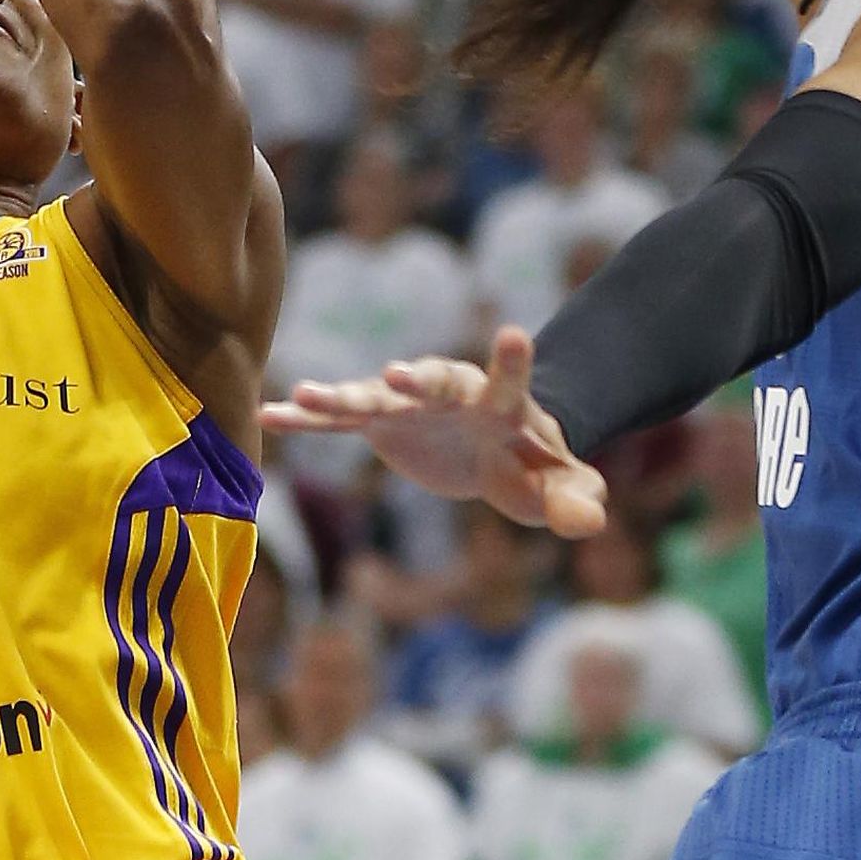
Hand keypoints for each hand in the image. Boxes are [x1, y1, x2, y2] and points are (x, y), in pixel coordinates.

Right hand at [263, 326, 607, 535]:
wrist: (491, 447)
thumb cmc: (530, 466)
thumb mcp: (559, 487)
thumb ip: (576, 501)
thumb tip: (591, 523)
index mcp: (503, 406)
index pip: (511, 384)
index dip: (513, 363)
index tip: (514, 336)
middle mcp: (452, 394)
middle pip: (435, 382)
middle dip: (416, 380)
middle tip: (393, 374)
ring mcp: (410, 404)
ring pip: (374, 397)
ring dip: (341, 396)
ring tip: (303, 394)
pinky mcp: (380, 423)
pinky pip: (340, 420)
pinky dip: (308, 419)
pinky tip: (269, 416)